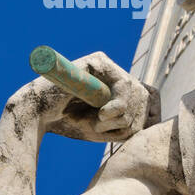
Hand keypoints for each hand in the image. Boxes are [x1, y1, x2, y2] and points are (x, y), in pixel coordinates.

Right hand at [10, 52, 158, 142]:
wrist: (38, 117)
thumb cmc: (71, 124)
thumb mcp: (108, 129)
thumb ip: (131, 124)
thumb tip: (155, 116)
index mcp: (116, 86)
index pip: (146, 97)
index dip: (143, 117)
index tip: (124, 133)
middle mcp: (112, 72)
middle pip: (143, 95)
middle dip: (131, 120)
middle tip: (107, 130)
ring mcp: (105, 65)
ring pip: (135, 90)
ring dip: (121, 116)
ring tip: (98, 123)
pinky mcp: (97, 61)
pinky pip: (123, 83)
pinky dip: (118, 106)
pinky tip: (101, 114)